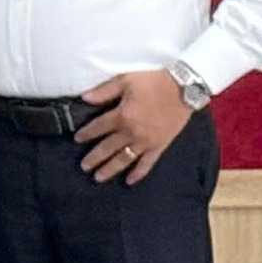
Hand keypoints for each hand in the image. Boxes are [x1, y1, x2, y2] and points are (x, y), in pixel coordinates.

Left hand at [75, 69, 193, 183]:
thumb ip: (104, 91)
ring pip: (124, 159)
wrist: (184, 88)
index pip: (98, 127)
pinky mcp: (160, 146)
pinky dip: (138, 173)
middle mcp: (132, 132)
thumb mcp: (125, 80)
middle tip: (83, 167)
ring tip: (98, 177)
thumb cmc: (154, 82)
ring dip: (110, 169)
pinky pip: (147, 163)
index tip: (77, 139)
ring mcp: (146, 142)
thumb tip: (84, 98)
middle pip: (108, 148)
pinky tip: (130, 181)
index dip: (86, 133)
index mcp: (122, 116)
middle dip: (94, 158)